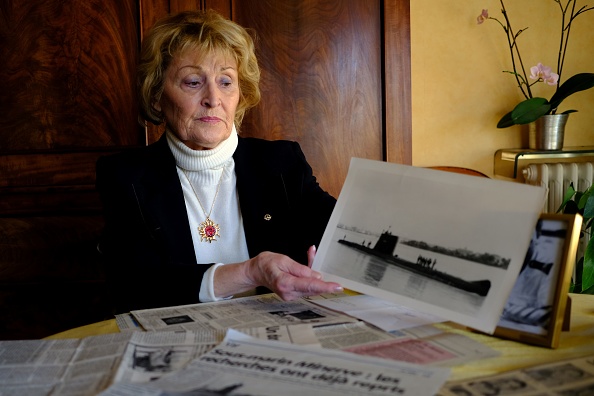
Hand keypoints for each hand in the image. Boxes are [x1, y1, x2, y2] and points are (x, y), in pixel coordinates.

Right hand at [214, 246, 341, 300]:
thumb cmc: (266, 264)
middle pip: (312, 288)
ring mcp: (290, 295)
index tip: (337, 287)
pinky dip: (310, 277)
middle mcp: (288, 293)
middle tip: (336, 281)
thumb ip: (300, 268)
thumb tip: (316, 275)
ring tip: (311, 255)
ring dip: (315, 275)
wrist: (256, 272)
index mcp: (285, 283)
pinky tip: (309, 264)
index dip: (325, 286)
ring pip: (310, 287)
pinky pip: (306, 286)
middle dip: (323, 281)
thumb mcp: (283, 260)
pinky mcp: (293, 294)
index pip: (309, 285)